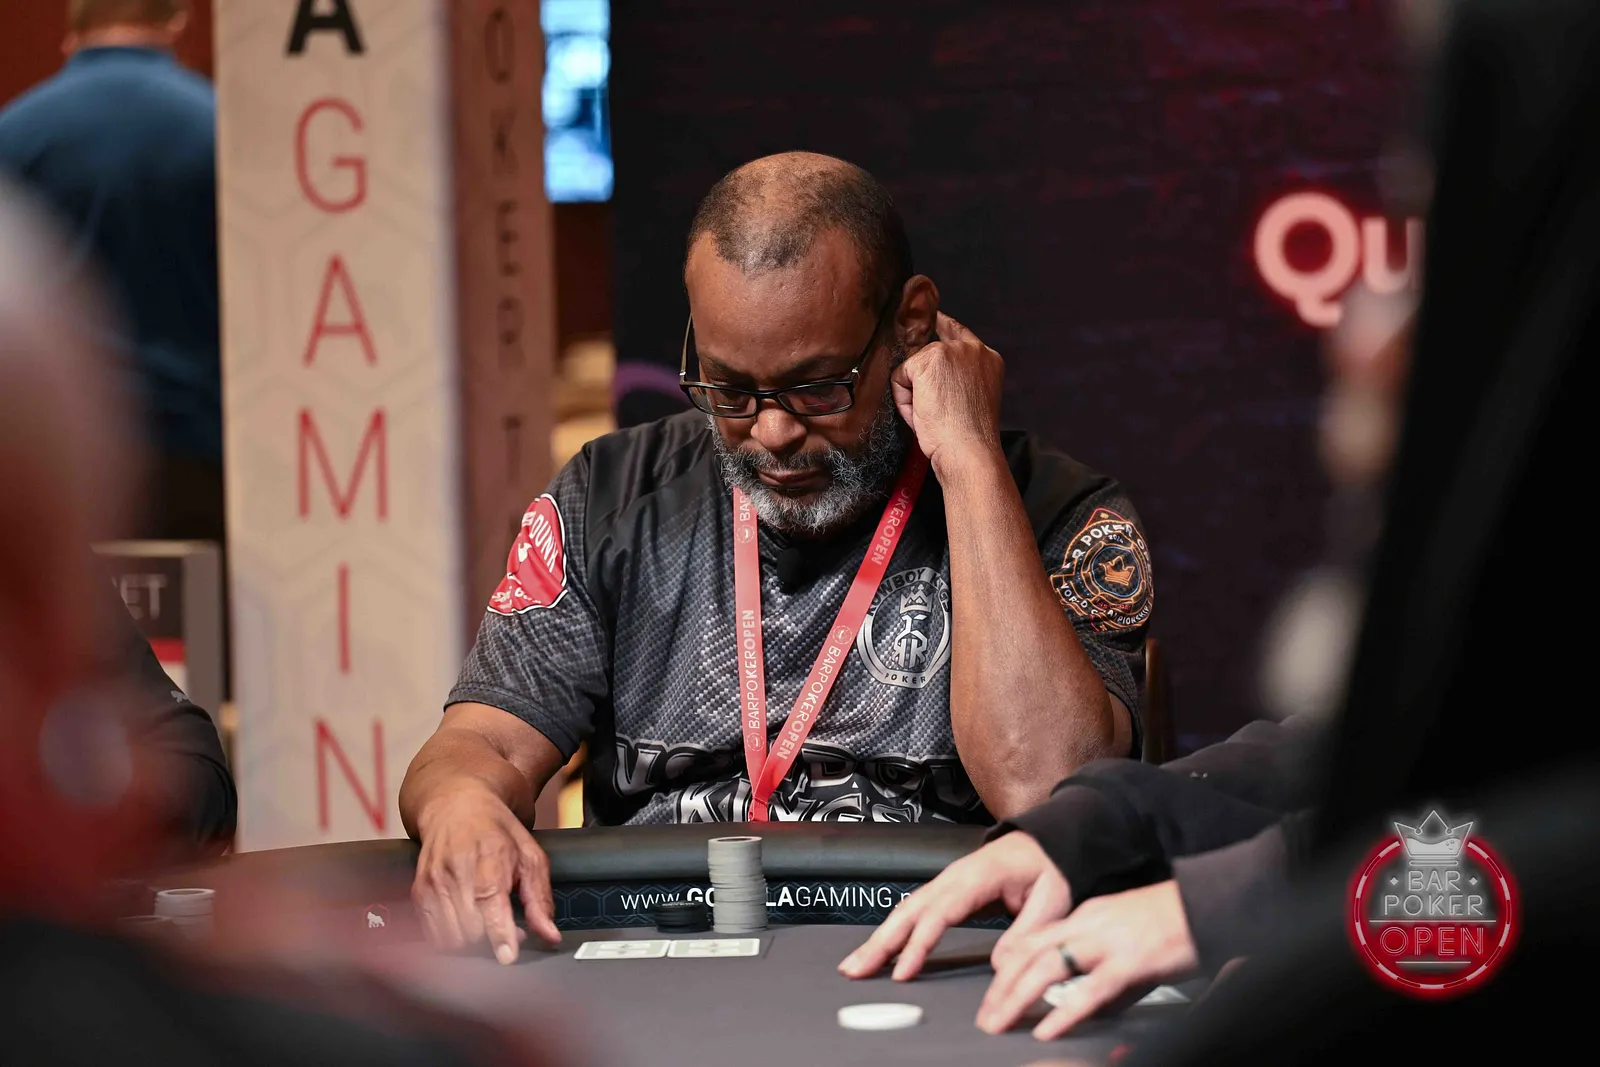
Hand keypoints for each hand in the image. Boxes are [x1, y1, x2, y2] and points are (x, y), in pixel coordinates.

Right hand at [412, 785, 560, 962]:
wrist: (456, 807)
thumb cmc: (496, 831)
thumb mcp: (530, 856)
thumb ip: (540, 899)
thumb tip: (550, 935)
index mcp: (488, 854)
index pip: (489, 900)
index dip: (499, 932)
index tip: (508, 956)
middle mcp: (455, 868)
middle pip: (471, 928)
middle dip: (494, 937)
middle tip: (509, 925)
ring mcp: (432, 881)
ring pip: (452, 938)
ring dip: (474, 942)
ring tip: (488, 922)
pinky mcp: (418, 893)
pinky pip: (434, 936)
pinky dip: (453, 938)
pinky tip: (467, 922)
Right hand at [839, 832, 1068, 980]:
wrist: (1048, 842)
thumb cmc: (1050, 867)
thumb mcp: (1051, 900)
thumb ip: (1026, 932)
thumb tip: (1001, 966)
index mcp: (978, 876)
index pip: (939, 913)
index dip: (918, 944)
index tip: (903, 970)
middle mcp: (954, 876)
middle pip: (909, 910)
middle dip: (880, 941)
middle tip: (855, 969)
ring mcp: (948, 881)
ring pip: (905, 910)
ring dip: (878, 938)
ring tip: (855, 965)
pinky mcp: (948, 890)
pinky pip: (914, 911)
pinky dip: (893, 930)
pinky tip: (880, 948)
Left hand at [891, 311, 1003, 475]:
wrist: (969, 449)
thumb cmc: (969, 436)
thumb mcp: (972, 397)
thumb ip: (959, 378)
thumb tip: (929, 376)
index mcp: (988, 358)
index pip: (959, 333)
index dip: (942, 326)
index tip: (935, 317)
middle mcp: (972, 349)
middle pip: (928, 352)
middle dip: (922, 380)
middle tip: (935, 409)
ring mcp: (951, 351)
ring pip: (913, 367)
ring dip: (914, 394)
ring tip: (933, 415)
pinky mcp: (929, 360)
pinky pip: (900, 376)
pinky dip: (904, 399)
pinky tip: (923, 412)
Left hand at [977, 880, 1197, 1039]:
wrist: (1210, 902)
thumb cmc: (1173, 921)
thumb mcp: (1125, 939)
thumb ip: (1102, 971)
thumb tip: (1084, 1006)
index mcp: (1085, 916)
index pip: (1033, 940)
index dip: (1006, 968)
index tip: (992, 993)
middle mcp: (1088, 924)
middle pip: (1030, 954)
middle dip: (1001, 988)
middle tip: (985, 1017)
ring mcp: (1107, 941)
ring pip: (1048, 968)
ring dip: (1017, 998)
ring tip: (999, 1022)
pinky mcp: (1131, 961)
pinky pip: (1090, 989)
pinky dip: (1064, 1012)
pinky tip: (1047, 1029)